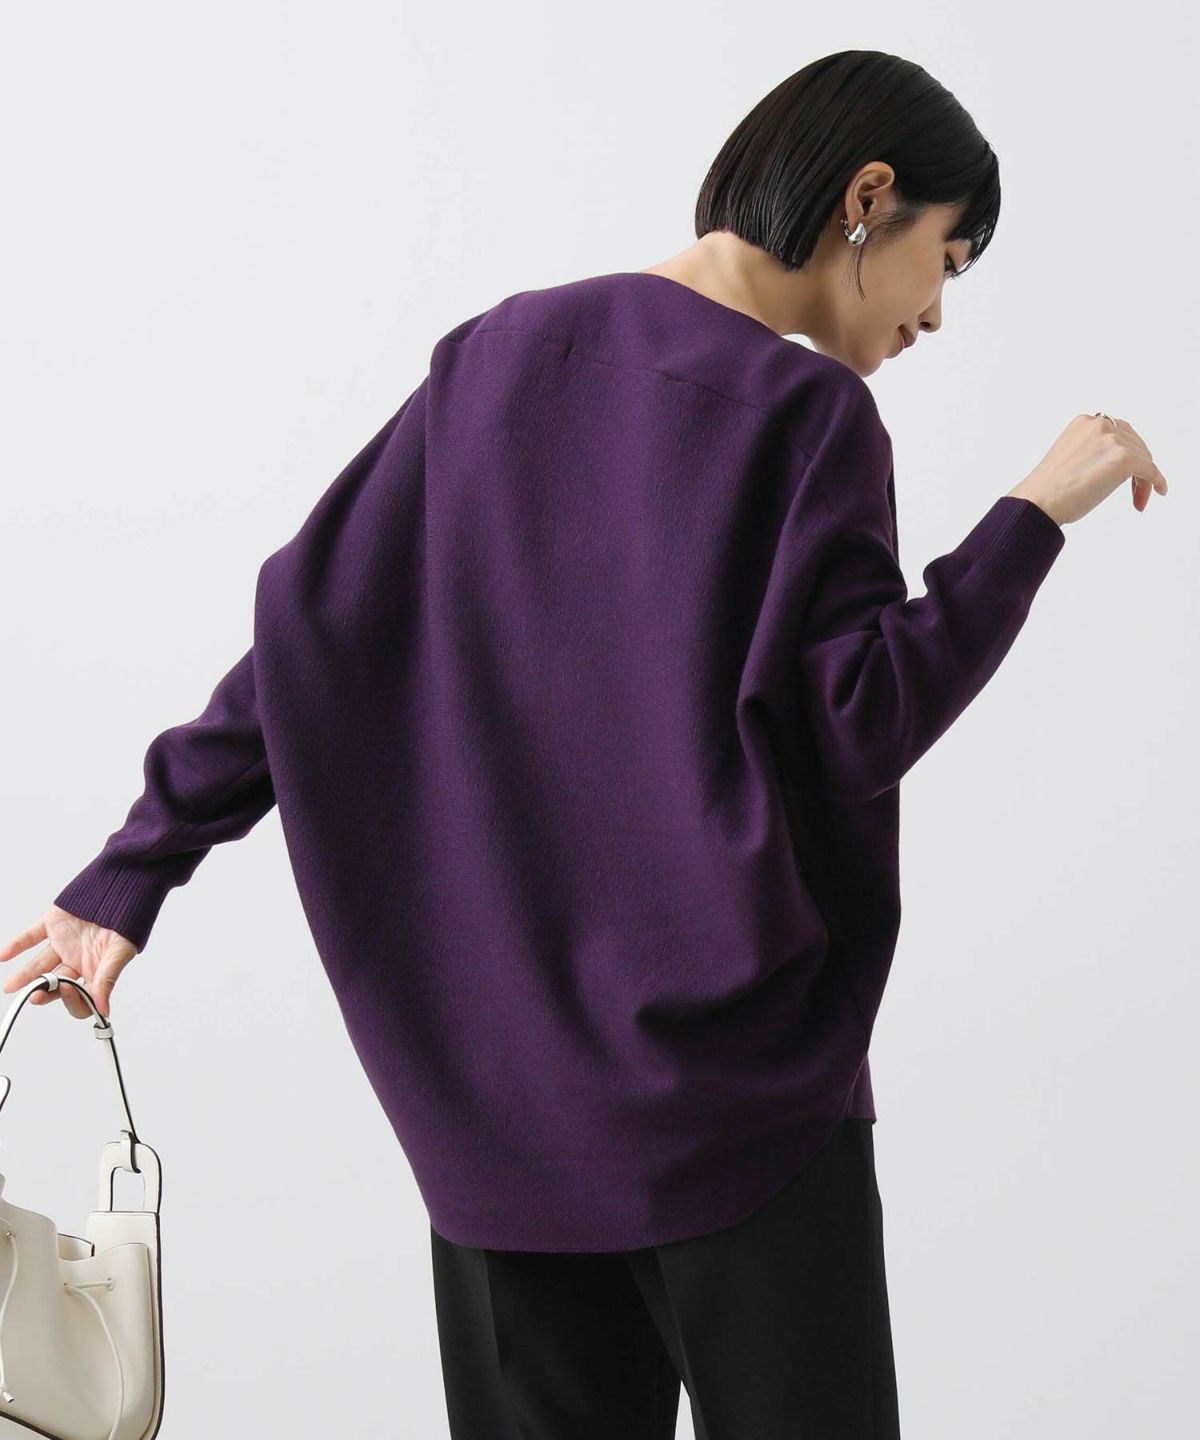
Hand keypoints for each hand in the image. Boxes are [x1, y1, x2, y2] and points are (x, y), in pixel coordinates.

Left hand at [0, 905, 137, 1018]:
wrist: (124, 885)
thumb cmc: (130, 919)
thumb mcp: (120, 951)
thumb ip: (107, 980)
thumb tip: (103, 1010)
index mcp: (95, 969)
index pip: (81, 996)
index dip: (73, 999)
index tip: (67, 991)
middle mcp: (78, 959)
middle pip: (55, 983)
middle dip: (43, 991)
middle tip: (34, 996)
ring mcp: (64, 942)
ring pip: (40, 963)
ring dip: (24, 975)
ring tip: (11, 986)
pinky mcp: (54, 923)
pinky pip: (32, 936)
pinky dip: (17, 945)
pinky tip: (4, 955)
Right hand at [1008, 413, 1168, 525]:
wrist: (1038, 501)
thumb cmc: (1047, 489)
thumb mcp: (1069, 458)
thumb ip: (1091, 451)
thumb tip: (1111, 466)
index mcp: (1084, 422)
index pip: (1119, 433)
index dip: (1128, 453)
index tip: (1127, 473)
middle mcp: (1100, 425)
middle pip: (1136, 444)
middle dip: (1138, 468)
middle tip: (1134, 491)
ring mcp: (1113, 440)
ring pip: (1144, 459)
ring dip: (1143, 480)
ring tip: (1136, 500)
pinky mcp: (1123, 458)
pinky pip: (1150, 471)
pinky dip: (1156, 482)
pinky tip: (1158, 492)